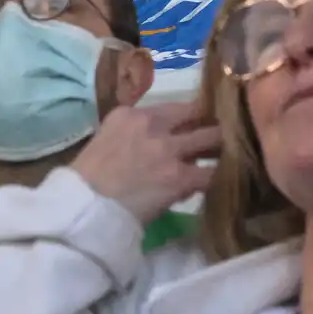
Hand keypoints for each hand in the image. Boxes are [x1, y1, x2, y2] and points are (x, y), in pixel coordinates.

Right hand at [71, 106, 220, 224]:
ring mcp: (168, 149)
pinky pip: (211, 173)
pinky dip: (218, 177)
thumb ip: (130, 135)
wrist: (84, 207)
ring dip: (219, 146)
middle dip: (208, 124)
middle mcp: (152, 124)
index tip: (196, 124)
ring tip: (228, 154)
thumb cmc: (85, 182)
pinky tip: (222, 182)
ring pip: (211, 138)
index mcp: (129, 114)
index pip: (172, 106)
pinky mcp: (180, 177)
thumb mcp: (104, 142)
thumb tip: (152, 145)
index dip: (188, 116)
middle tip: (217, 136)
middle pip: (196, 114)